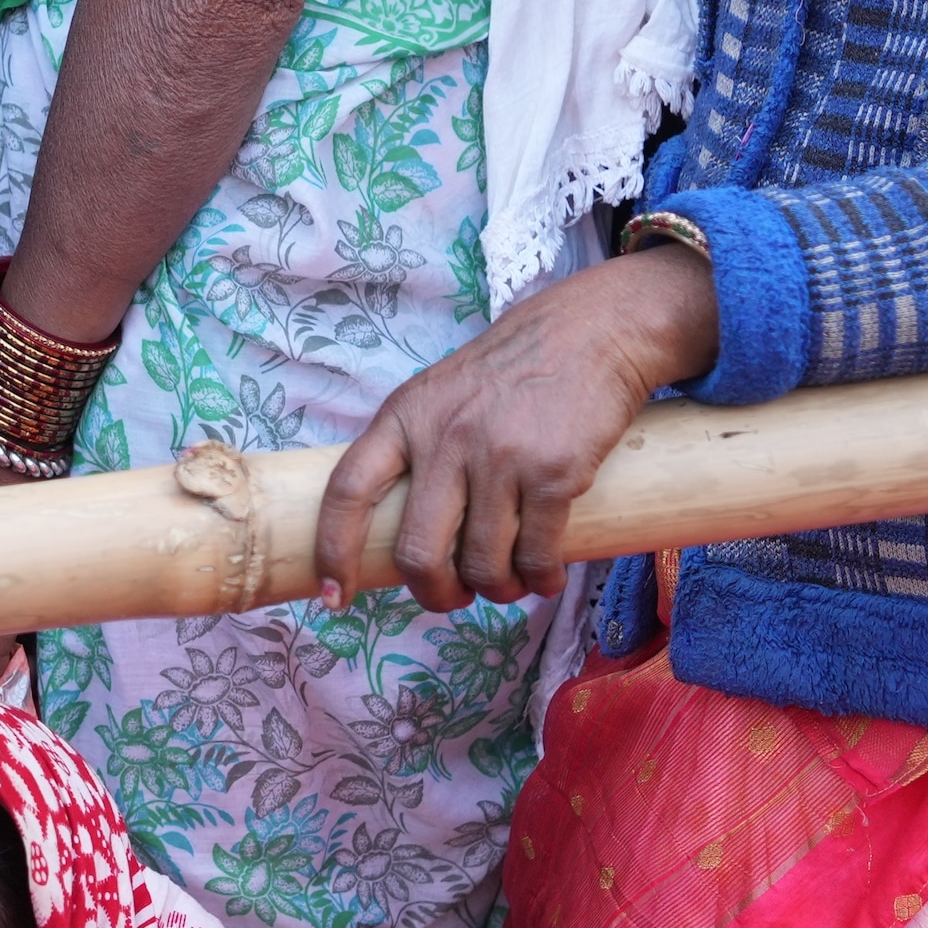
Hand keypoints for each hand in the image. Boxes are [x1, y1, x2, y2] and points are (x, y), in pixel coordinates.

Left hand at [314, 247, 720, 613]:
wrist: (595, 329)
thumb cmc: (515, 368)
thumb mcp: (442, 389)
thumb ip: (417, 444)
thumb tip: (399, 525)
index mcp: (405, 415)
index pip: (348, 491)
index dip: (334, 551)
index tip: (331, 595)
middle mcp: (446, 437)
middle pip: (418, 551)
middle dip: (434, 593)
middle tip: (452, 597)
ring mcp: (500, 457)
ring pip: (482, 563)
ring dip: (496, 590)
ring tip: (508, 583)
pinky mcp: (554, 473)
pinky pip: (537, 555)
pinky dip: (541, 580)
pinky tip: (546, 577)